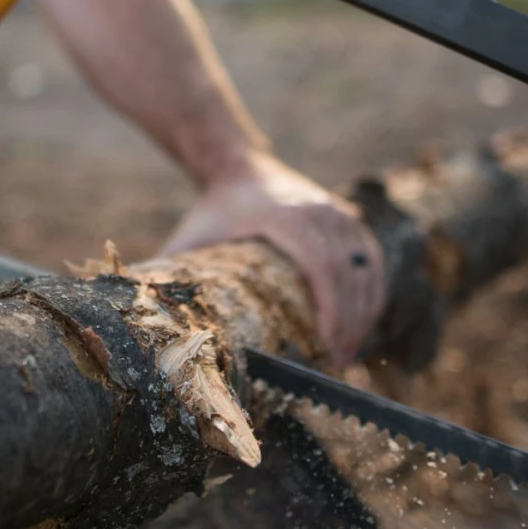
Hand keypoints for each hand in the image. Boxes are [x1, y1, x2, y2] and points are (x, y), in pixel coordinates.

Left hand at [158, 152, 385, 366]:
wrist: (239, 164)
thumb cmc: (214, 208)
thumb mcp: (192, 236)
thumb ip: (174, 273)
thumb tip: (154, 323)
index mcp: (287, 217)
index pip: (323, 266)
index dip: (331, 309)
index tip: (327, 347)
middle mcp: (320, 211)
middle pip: (350, 274)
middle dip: (349, 323)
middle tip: (335, 364)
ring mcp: (339, 212)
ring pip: (367, 268)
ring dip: (364, 313)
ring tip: (348, 353)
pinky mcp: (348, 218)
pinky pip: (371, 259)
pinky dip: (372, 292)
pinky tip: (365, 322)